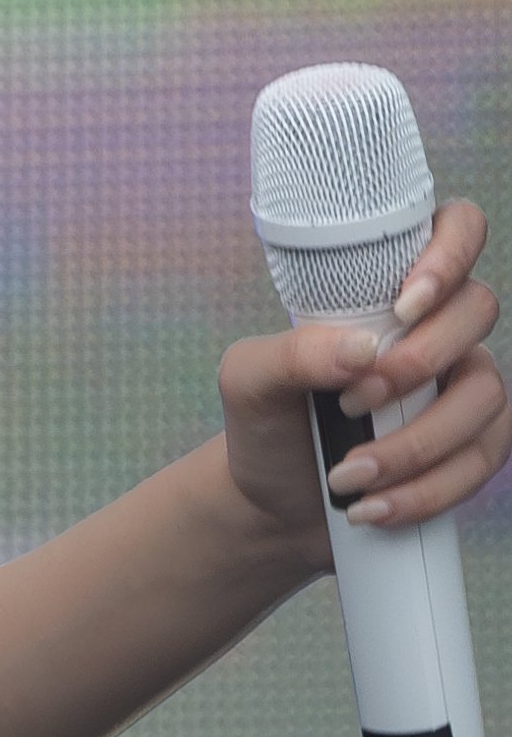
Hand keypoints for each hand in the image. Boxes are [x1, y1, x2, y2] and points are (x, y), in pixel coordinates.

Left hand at [215, 192, 500, 561]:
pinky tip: (372, 508)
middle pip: (478, 310)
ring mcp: (464, 385)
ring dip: (415, 445)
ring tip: (347, 477)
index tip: (404, 305)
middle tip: (351, 403)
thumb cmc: (267, 425)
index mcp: (392, 289)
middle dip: (417, 363)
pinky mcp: (473, 445)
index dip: (449, 252)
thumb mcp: (250, 381)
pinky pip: (483, 458)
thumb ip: (291, 352)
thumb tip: (361, 349)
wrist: (271, 503)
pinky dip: (427, 490)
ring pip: (487, 395)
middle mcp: (441, 328)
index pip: (456, 229)